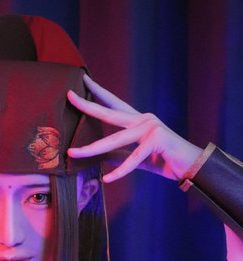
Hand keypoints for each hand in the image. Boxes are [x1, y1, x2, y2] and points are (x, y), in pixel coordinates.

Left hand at [67, 75, 201, 182]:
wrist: (191, 166)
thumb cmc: (165, 160)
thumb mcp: (137, 158)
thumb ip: (119, 155)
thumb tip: (101, 158)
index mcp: (138, 120)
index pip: (114, 103)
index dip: (98, 92)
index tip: (82, 81)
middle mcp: (143, 120)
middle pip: (109, 112)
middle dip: (88, 106)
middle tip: (69, 97)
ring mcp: (150, 128)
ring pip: (114, 139)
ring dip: (91, 148)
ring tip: (72, 152)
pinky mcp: (156, 141)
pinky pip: (133, 159)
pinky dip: (120, 171)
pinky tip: (108, 179)